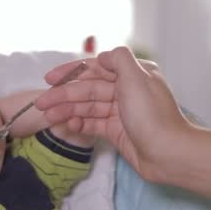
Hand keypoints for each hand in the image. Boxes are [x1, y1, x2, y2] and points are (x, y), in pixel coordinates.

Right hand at [35, 47, 191, 179]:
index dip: (70, 72)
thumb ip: (117, 59)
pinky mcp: (117, 130)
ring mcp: (121, 111)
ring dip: (67, 111)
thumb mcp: (136, 78)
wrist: (169, 154)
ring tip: (48, 118)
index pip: (94, 68)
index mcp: (132, 73)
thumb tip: (101, 55)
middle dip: (63, 96)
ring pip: (87, 107)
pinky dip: (79, 124)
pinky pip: (92, 124)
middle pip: (88, 89)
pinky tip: (67, 126)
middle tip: (41, 104)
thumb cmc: (152, 116)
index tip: (49, 78)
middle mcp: (126, 89)